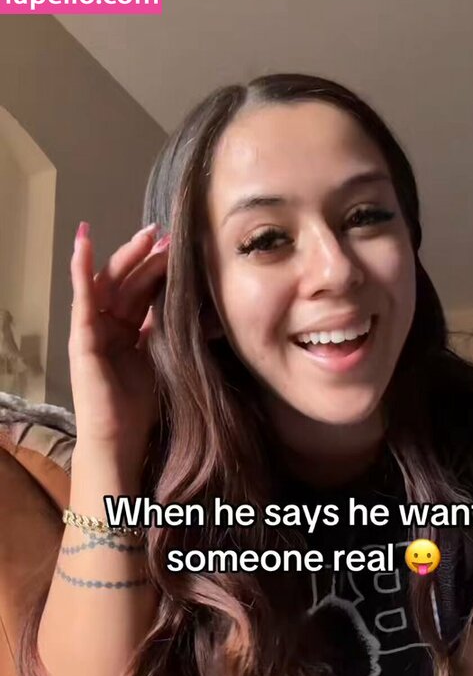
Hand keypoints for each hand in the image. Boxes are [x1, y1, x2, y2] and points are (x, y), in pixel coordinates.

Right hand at [69, 221, 170, 461]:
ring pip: (110, 284)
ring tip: (147, 234)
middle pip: (127, 283)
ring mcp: (92, 331)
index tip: (176, 251)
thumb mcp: (158, 361)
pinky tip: (84, 242)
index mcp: (126, 334)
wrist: (118, 440)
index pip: (142, 293)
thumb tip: (188, 308)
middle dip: (146, 257)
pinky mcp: (81, 338)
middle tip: (165, 234)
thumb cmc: (138, 411)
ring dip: (127, 256)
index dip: (157, 271)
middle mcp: (107, 328)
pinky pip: (82, 298)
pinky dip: (81, 269)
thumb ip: (163, 334)